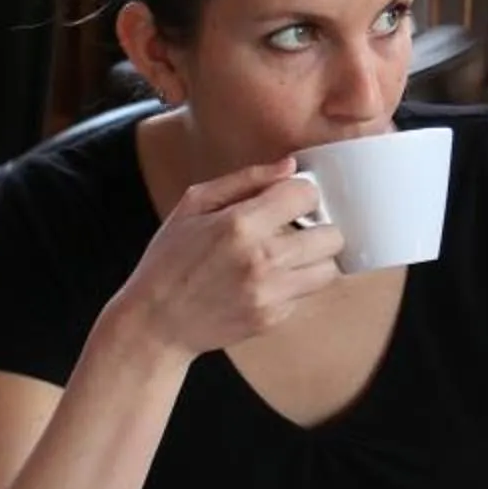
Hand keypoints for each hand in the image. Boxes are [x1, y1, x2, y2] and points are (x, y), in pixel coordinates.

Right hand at [117, 158, 342, 359]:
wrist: (155, 322)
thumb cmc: (169, 259)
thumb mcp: (194, 204)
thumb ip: (246, 179)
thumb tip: (289, 167)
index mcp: (240, 224)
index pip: (306, 195)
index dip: (301, 193)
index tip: (289, 200)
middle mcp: (262, 260)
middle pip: (332, 236)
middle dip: (318, 227)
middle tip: (297, 229)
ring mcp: (270, 294)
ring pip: (329, 270)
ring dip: (314, 260)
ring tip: (289, 255)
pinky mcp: (272, 319)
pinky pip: (306, 296)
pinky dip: (294, 286)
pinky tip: (268, 281)